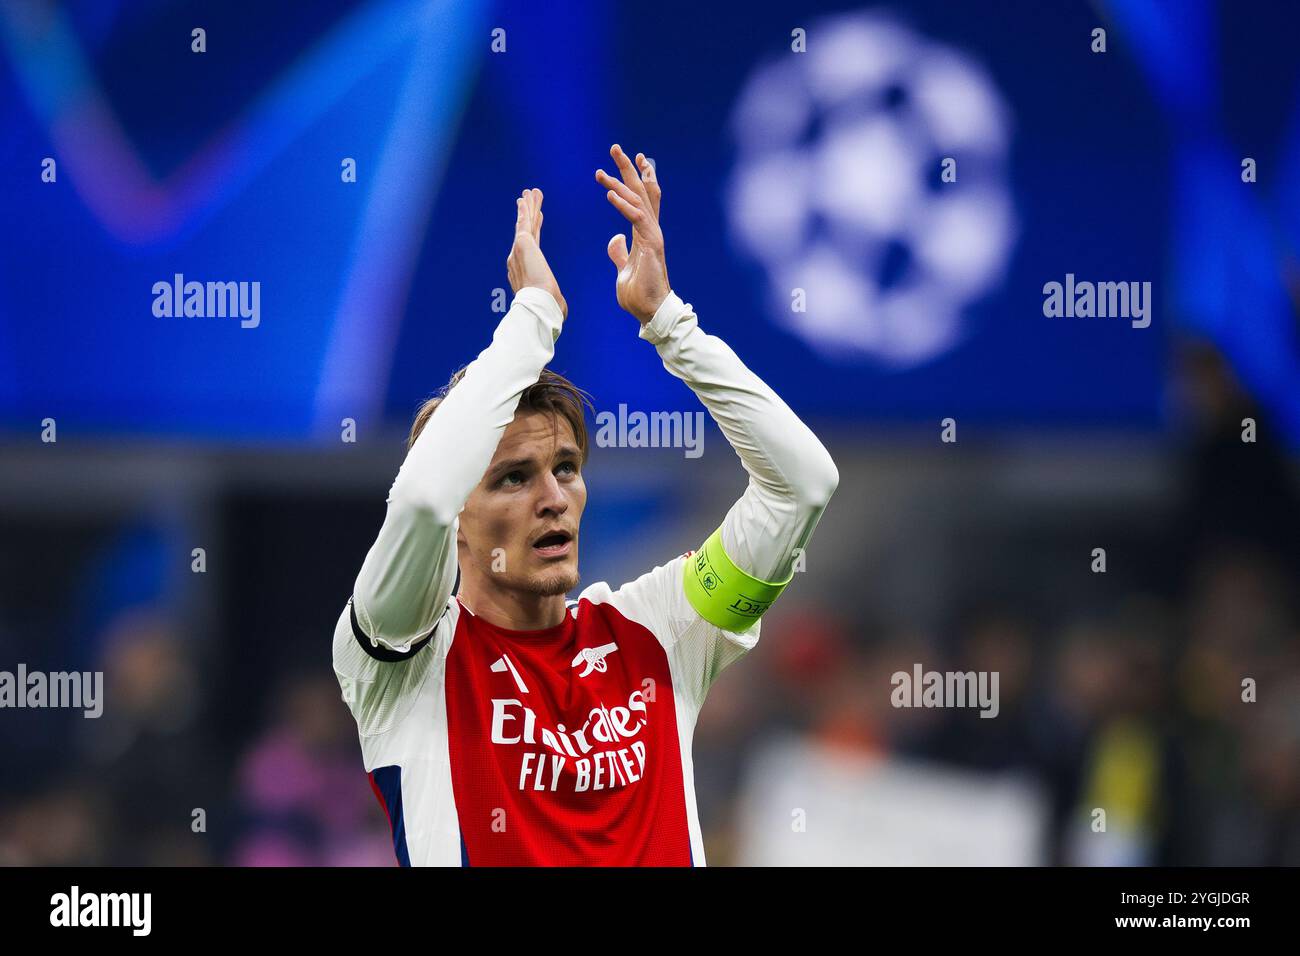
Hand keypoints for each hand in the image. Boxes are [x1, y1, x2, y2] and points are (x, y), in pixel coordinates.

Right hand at [506, 187, 566, 317]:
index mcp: (524, 270)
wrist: (539, 303)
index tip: (538, 218)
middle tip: (529, 199)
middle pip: (526, 230)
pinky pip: (524, 221)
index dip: (535, 229)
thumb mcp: (553, 303)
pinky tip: (525, 198)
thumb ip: (554, 302)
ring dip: (527, 207)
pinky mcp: (523, 242)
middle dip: (529, 214)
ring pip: (525, 223)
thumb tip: (560, 312)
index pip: (532, 244)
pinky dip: (524, 209)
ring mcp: (519, 249)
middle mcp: (518, 258)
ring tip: (530, 192)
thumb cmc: (547, 308)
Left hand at [595, 145, 669, 323]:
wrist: (650, 312)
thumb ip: (619, 252)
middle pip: (641, 192)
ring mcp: (653, 236)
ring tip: (602, 169)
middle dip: (628, 169)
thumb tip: (615, 238)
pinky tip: (609, 193)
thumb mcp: (622, 269)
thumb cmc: (639, 295)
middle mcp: (650, 230)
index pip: (640, 199)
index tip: (627, 160)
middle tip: (616, 148)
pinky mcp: (651, 244)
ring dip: (621, 182)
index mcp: (643, 234)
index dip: (633, 179)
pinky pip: (637, 218)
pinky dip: (623, 204)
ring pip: (638, 200)